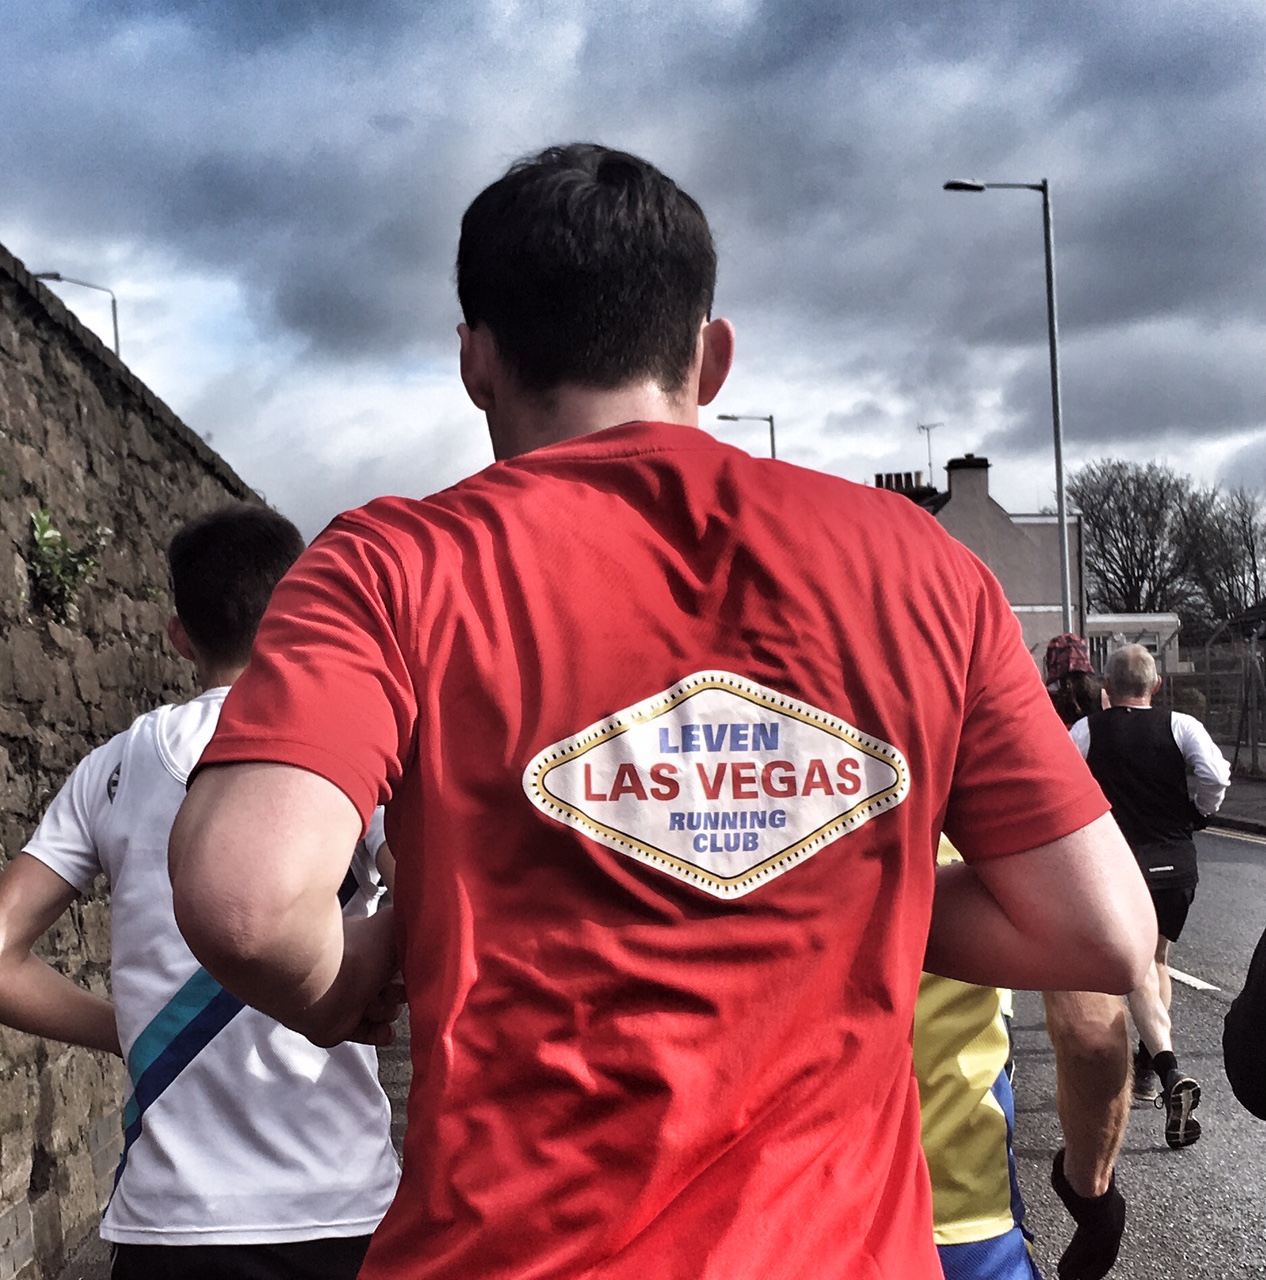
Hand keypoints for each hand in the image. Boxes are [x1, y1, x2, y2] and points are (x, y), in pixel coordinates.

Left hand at [300, 907, 402, 1047]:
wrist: (325, 985)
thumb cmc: (359, 951)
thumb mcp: (395, 922)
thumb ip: (413, 921)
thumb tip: (428, 924)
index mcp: (369, 943)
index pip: (399, 956)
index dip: (410, 966)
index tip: (414, 971)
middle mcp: (359, 969)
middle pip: (396, 986)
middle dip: (399, 991)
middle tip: (391, 989)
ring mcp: (349, 997)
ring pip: (385, 1010)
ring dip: (386, 1010)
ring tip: (374, 1004)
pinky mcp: (342, 1024)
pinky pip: (370, 1032)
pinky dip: (379, 1032)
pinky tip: (383, 1029)